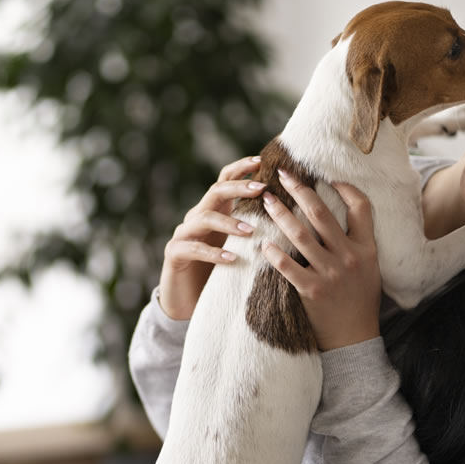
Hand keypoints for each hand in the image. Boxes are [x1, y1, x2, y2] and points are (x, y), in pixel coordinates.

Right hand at [158, 156, 266, 319]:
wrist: (186, 302)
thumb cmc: (219, 273)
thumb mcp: (239, 248)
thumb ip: (254, 230)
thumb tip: (289, 217)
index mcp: (214, 211)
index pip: (225, 180)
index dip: (241, 169)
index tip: (262, 161)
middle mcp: (197, 217)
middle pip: (215, 192)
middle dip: (238, 188)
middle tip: (261, 189)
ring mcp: (184, 234)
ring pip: (204, 217)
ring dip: (229, 222)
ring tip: (250, 231)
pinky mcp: (175, 253)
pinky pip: (194, 249)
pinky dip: (214, 253)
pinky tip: (232, 259)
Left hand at [261, 172, 380, 349]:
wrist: (355, 338)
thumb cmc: (359, 299)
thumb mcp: (369, 267)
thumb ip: (356, 242)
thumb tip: (338, 211)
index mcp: (366, 248)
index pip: (361, 207)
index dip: (346, 187)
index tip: (326, 176)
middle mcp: (349, 257)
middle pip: (322, 215)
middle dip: (300, 190)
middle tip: (283, 174)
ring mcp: (330, 274)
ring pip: (301, 235)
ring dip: (280, 215)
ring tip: (267, 201)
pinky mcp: (312, 291)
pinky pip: (288, 267)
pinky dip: (274, 253)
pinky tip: (263, 242)